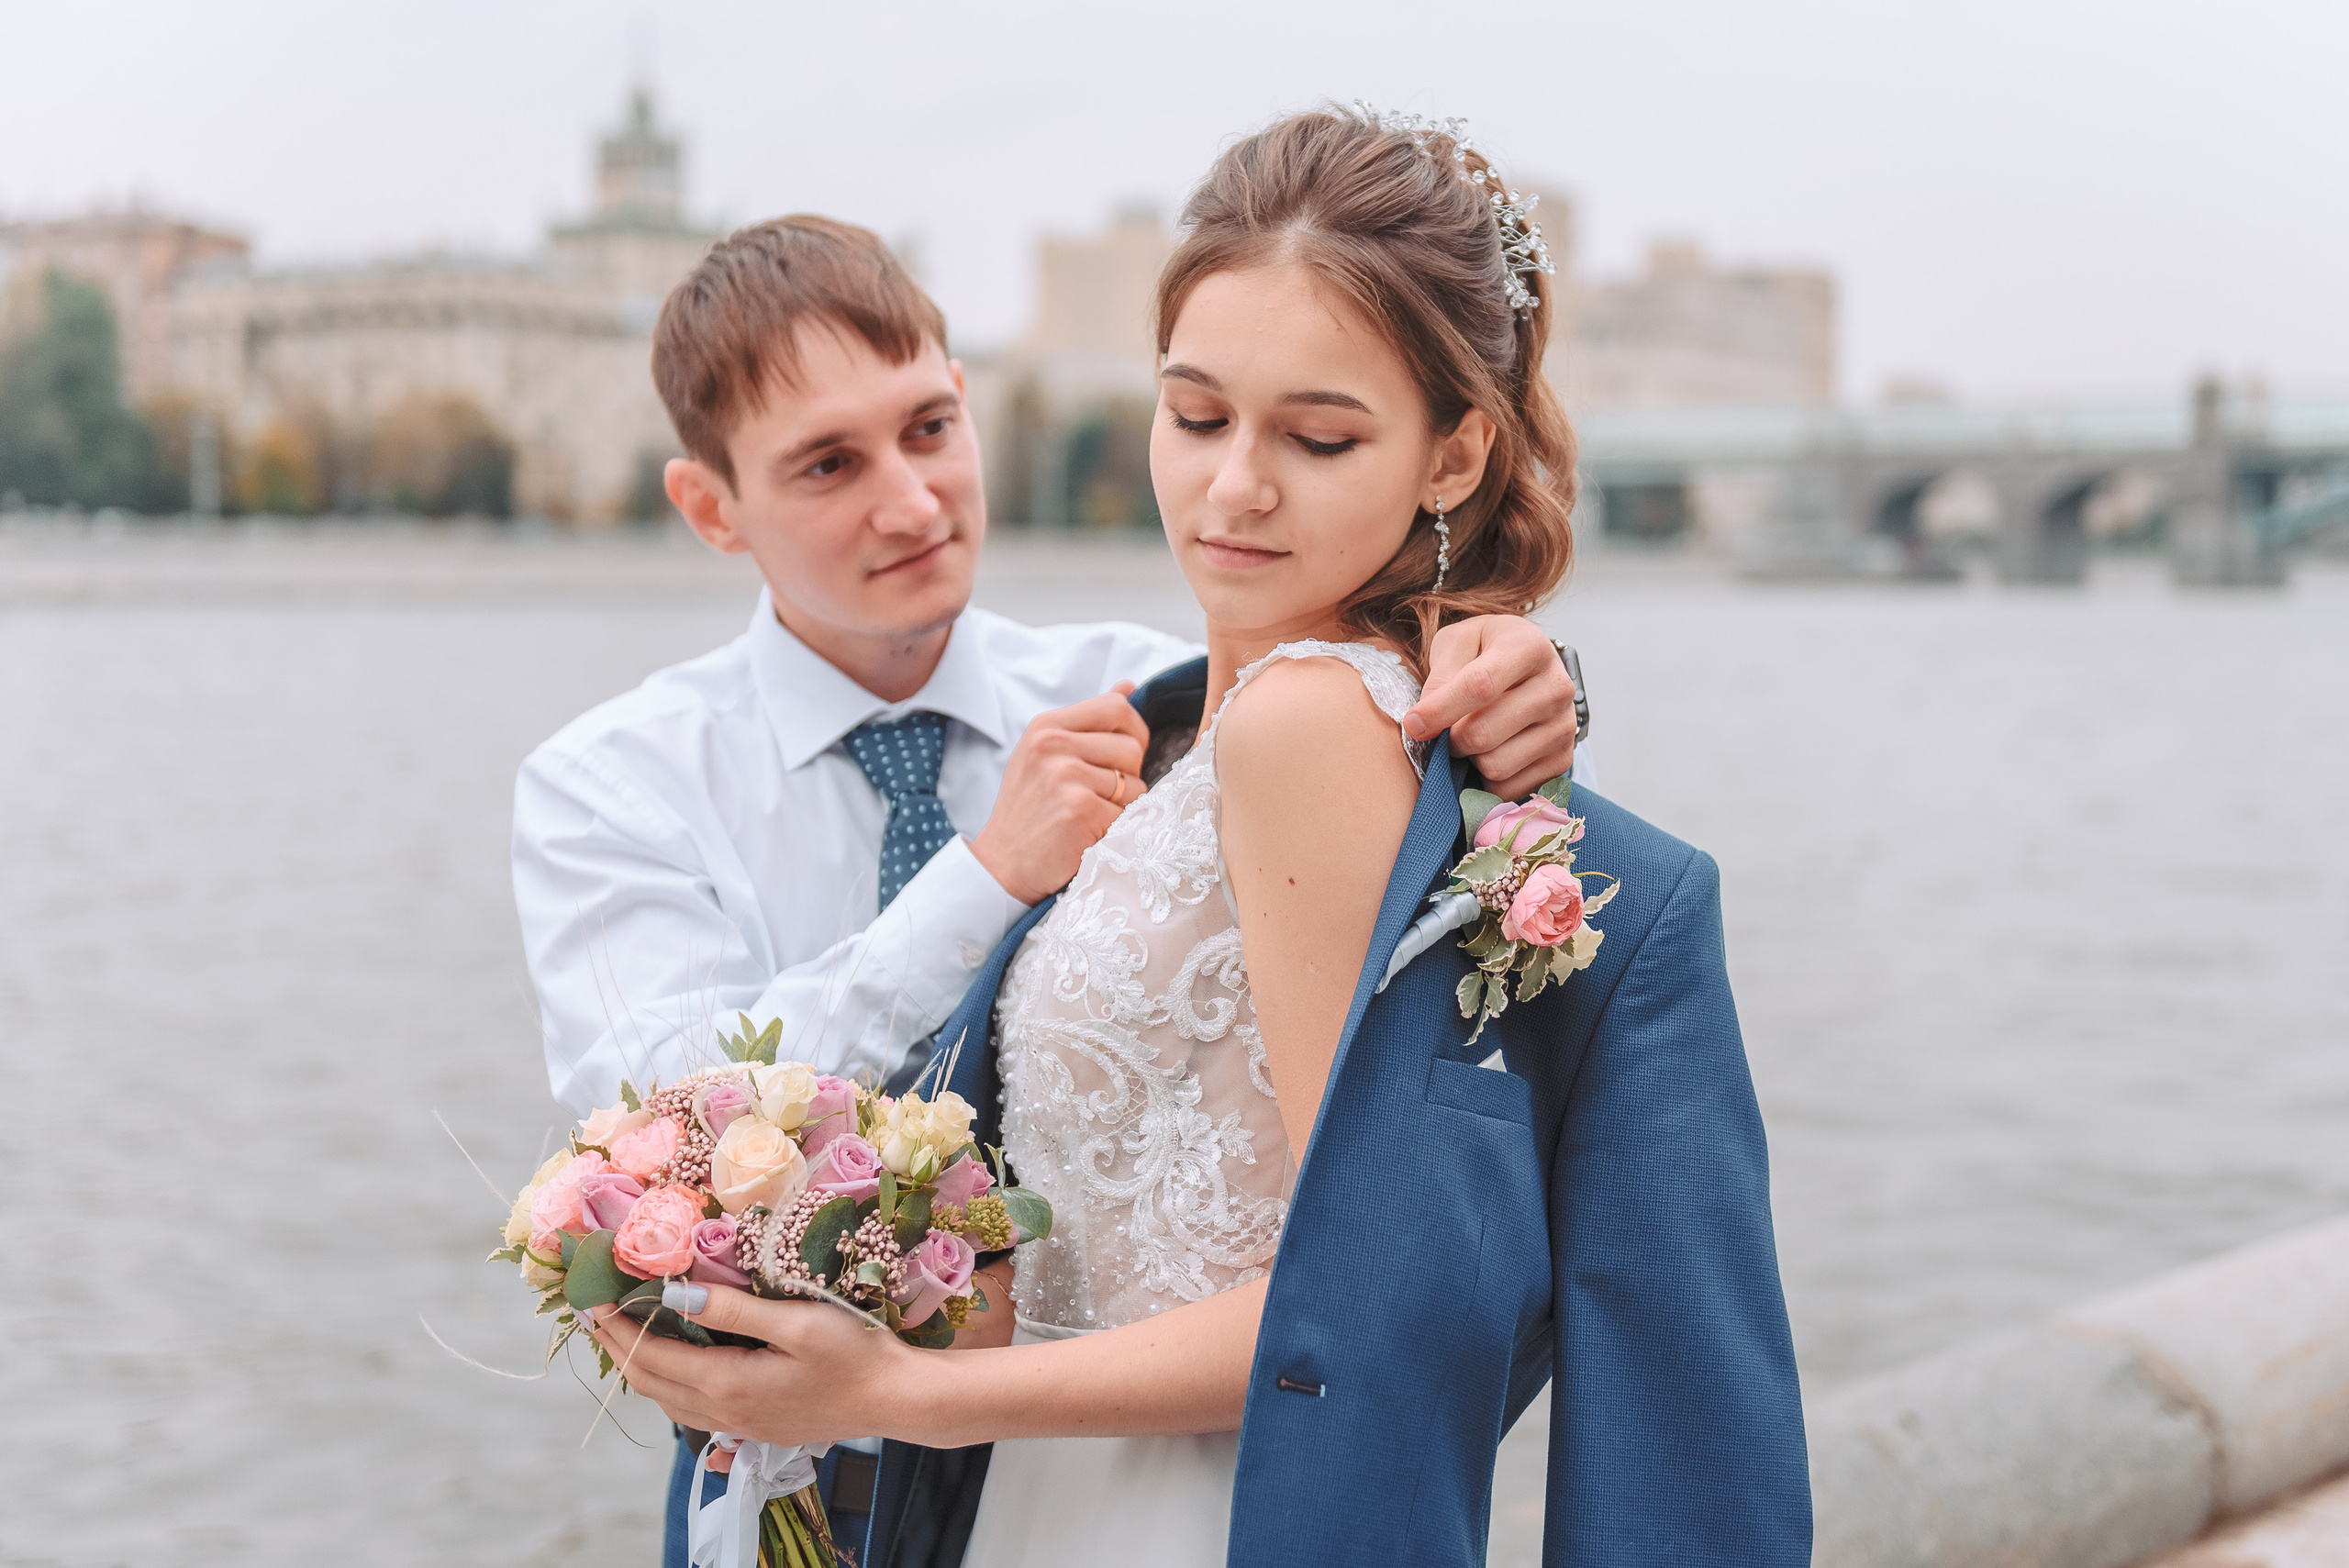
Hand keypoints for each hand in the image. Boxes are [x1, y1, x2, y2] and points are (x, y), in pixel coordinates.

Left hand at [585, 1289, 920, 1449]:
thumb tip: (675, 1295)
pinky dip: (669, 1381)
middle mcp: (726, 1411)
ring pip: (669, 1400)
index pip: (652, 1357)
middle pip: (650, 1383)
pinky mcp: (756, 1425)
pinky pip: (693, 1407)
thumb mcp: (797, 1321)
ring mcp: (740, 1424)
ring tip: (625, 1333)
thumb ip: (733, 1310)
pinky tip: (675, 1361)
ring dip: (640, 1367)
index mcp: (729, 1383)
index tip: (594, 1298)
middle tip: (596, 1312)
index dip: (618, 1328)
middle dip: (618, 1348)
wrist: (895, 1398)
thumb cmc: (855, 1353)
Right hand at [968, 684, 1148, 903]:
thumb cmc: (1030, 808)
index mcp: (1047, 726)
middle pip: (1132, 747)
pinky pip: (1128, 815)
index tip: (1123, 756)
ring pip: (1135, 784)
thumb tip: (1128, 686)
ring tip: (1090, 816)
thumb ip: (1089, 722)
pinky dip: (1116, 830)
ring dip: (1124, 806)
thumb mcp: (1046, 753)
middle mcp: (1054, 744)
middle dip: (1129, 775)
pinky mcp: (1080, 809)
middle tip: (1101, 796)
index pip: (1116, 708)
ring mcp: (1066, 776)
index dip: (1134, 732)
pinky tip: (1088, 835)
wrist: (1003, 863)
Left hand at [1404, 615, 1578, 799]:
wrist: (1529, 668)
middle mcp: (1556, 687)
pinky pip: (1510, 788)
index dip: (1440, 710)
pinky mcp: (1563, 760)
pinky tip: (1491, 753)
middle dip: (1451, 739)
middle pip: (1483, 734)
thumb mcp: (1458, 643)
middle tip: (1446, 730)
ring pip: (1496, 766)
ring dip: (1470, 759)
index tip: (1413, 724)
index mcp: (1529, 648)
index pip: (1480, 686)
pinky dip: (1488, 779)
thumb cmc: (1486, 652)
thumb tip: (1423, 722)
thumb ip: (1440, 676)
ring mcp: (1564, 727)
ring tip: (1473, 737)